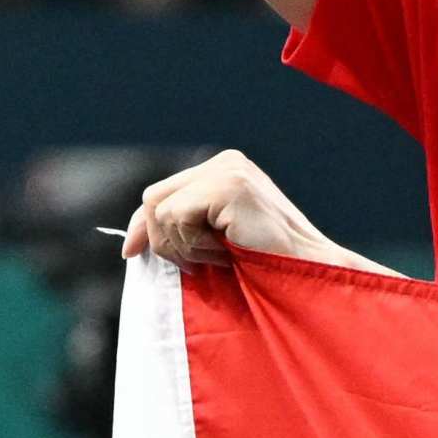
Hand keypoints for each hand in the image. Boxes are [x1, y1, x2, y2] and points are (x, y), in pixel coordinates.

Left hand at [121, 148, 326, 266]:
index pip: (165, 192)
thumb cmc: (267, 266)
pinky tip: (226, 252)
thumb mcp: (217, 241)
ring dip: (184, 247)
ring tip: (221, 257)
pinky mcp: (228, 185)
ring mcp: (227, 170)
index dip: (142, 224)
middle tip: (194, 266)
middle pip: (154, 198)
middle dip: (161, 240)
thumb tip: (134, 238)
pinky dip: (195, 246)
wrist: (307, 275)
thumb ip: (186, 227)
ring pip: (161, 211)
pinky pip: (177, 217)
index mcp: (225, 171)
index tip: (130, 252)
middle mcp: (225, 163)